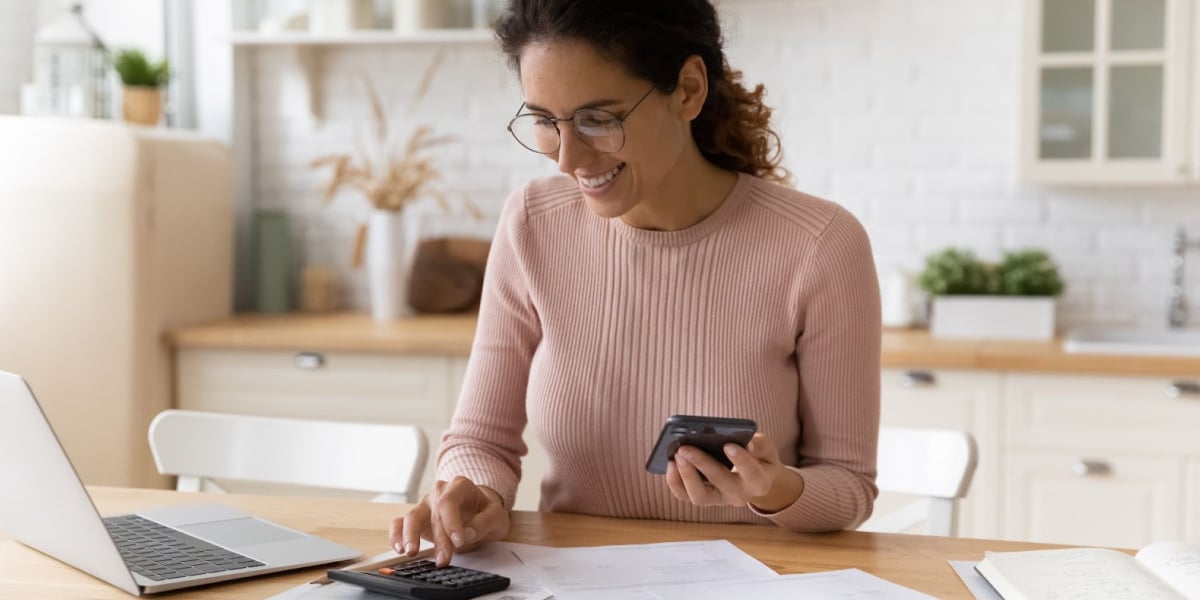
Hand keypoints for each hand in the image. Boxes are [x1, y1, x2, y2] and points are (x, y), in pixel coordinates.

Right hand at [390, 476, 510, 565]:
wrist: (479, 511)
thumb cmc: (486, 511)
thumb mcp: (496, 516)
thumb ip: (484, 523)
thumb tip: (467, 533)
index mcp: (459, 486)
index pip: (449, 501)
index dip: (451, 522)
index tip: (458, 541)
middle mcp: (439, 492)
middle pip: (433, 513)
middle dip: (438, 539)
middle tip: (444, 559)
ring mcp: (425, 505)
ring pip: (411, 517)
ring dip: (410, 536)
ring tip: (411, 552)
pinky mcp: (416, 519)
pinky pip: (399, 523)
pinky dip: (397, 535)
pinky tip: (399, 548)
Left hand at [665, 432, 803, 512]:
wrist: (754, 477)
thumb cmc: (759, 457)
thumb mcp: (766, 448)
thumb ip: (759, 444)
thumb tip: (746, 443)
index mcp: (759, 481)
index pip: (752, 474)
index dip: (741, 460)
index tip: (728, 445)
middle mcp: (739, 494)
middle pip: (721, 483)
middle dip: (702, 464)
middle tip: (685, 447)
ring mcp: (719, 499)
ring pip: (700, 496)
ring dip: (686, 475)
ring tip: (676, 455)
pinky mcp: (703, 498)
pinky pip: (684, 495)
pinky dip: (675, 481)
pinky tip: (671, 462)